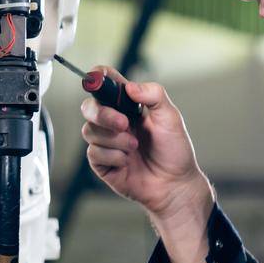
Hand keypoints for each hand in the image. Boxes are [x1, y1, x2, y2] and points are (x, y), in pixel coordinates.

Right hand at [80, 69, 211, 225]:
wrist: (174, 184)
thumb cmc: (174, 151)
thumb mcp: (170, 118)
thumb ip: (153, 95)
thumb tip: (130, 86)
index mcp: (128, 107)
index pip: (106, 86)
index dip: (98, 78)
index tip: (97, 79)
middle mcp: (114, 122)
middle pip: (89, 107)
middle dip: (103, 114)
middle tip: (123, 123)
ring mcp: (106, 142)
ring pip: (89, 131)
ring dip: (114, 140)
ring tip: (135, 147)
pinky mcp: (101, 163)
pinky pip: (93, 153)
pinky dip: (113, 156)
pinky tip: (127, 162)